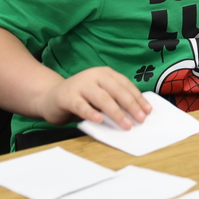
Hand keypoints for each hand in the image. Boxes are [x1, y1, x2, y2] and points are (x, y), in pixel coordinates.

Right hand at [36, 67, 150, 128]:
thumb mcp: (100, 94)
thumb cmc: (81, 97)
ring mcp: (80, 85)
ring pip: (102, 98)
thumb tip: (136, 113)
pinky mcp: (67, 96)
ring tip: (126, 124)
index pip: (125, 85)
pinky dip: (91, 113)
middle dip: (131, 105)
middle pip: (116, 90)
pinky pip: (81, 105)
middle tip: (140, 119)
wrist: (50, 96)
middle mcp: (94, 76)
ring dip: (116, 112)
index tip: (148, 111)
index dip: (138, 98)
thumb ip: (114, 99)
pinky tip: (99, 120)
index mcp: (105, 73)